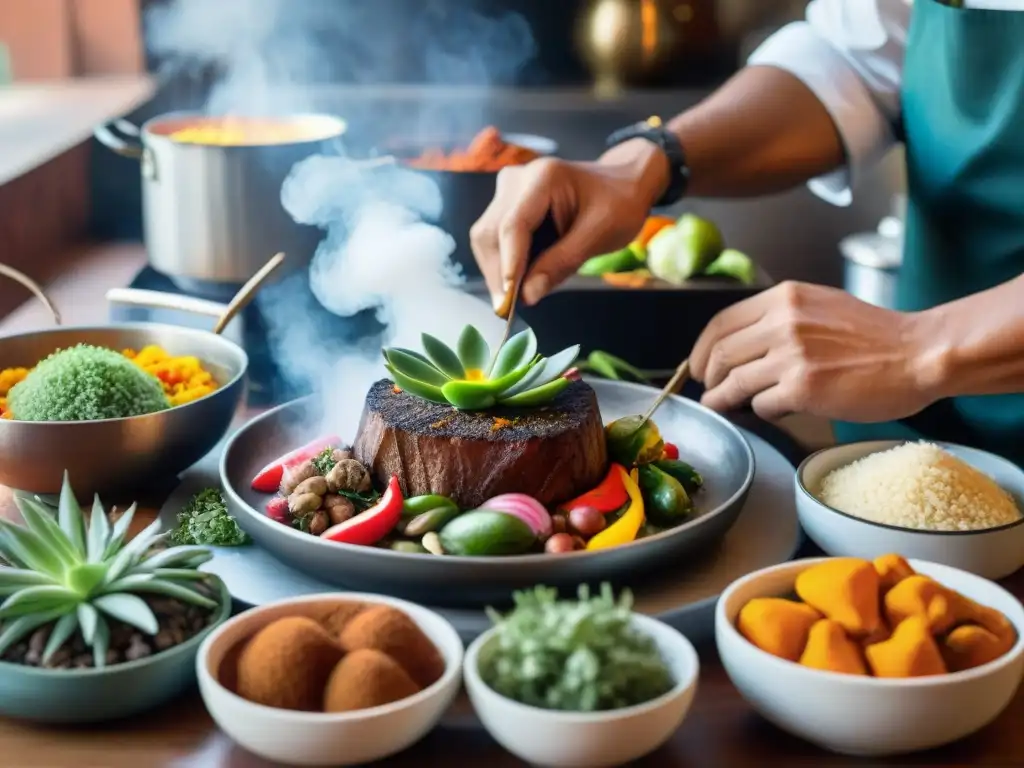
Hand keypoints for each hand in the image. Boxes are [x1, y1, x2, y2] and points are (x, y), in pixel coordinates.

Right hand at [470, 139, 668, 308]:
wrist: (621, 184)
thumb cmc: (618, 205)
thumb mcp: (600, 235)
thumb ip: (562, 263)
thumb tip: (527, 295)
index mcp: (544, 178)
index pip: (514, 225)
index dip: (509, 264)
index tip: (508, 300)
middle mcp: (517, 179)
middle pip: (491, 233)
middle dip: (498, 274)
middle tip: (509, 311)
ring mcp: (507, 190)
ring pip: (486, 238)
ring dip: (496, 272)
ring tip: (513, 300)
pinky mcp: (505, 204)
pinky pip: (493, 238)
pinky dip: (502, 264)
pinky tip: (516, 283)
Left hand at [689, 282, 938, 421]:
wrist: (919, 354)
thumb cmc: (876, 336)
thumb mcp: (821, 306)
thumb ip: (780, 318)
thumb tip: (740, 344)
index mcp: (784, 298)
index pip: (721, 324)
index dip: (701, 349)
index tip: (697, 365)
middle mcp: (782, 322)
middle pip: (720, 355)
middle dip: (708, 377)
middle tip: (709, 389)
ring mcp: (791, 356)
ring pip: (734, 383)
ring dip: (724, 398)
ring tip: (725, 405)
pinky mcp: (803, 388)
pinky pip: (762, 405)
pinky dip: (762, 411)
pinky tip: (775, 410)